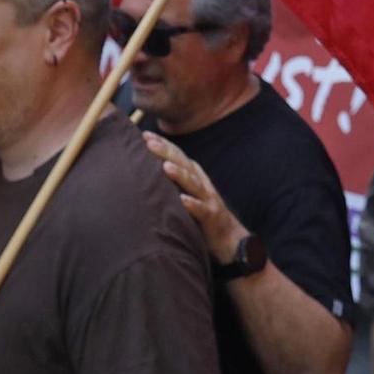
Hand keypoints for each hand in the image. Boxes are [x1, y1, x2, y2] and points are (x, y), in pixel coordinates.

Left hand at [144, 133, 248, 263]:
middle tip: (149, 141)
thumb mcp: (188, 193)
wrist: (229, 238)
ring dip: (180, 175)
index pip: (177, 156)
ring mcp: (208, 199)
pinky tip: (182, 201)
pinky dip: (192, 205)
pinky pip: (201, 211)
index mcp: (194, 176)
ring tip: (165, 166)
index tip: (144, 134)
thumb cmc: (202, 215)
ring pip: (193, 184)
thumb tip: (145, 172)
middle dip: (166, 151)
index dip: (163, 144)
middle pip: (183, 164)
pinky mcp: (212, 217)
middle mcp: (201, 183)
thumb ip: (173, 182)